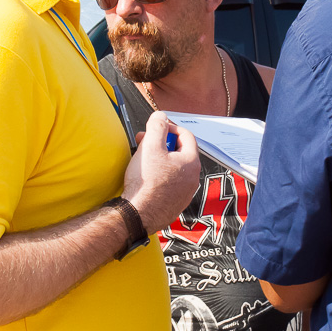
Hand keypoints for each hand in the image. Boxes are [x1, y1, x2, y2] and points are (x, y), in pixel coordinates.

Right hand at [123, 111, 200, 232]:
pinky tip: (146, 179)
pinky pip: (171, 183)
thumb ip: (157, 126)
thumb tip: (161, 116)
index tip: (156, 128)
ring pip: (175, 168)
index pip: (186, 135)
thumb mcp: (150, 146)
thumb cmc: (145, 183)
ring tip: (144, 161)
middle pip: (180, 152)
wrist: (138, 214)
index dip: (169, 128)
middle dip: (162, 144)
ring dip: (160, 160)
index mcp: (191, 162)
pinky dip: (160, 176)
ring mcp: (185, 193)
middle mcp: (192, 178)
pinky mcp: (176, 204)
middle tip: (145, 143)